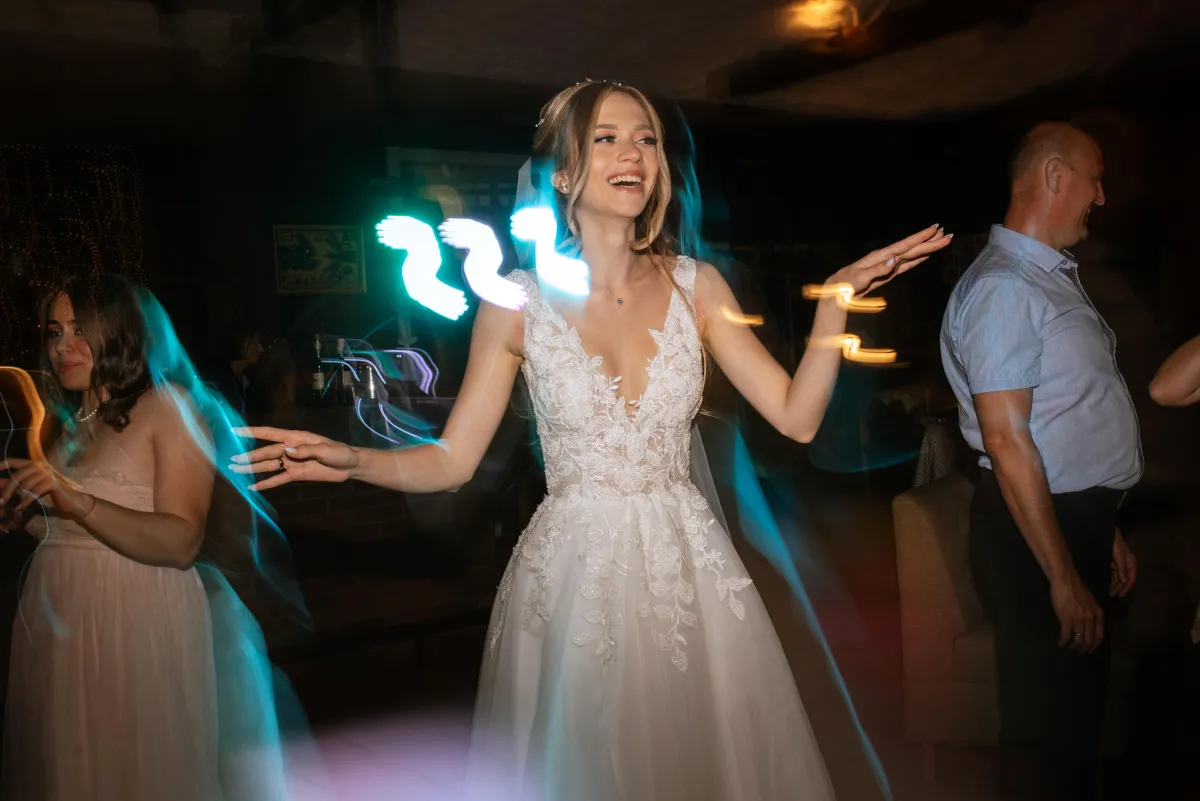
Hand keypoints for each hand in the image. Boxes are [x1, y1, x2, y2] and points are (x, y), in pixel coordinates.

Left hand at [0, 458, 94, 519]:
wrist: (69, 502)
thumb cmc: (49, 495)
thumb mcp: (29, 490)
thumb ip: (15, 487)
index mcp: (34, 465)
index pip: (14, 461)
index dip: (1, 465)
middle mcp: (40, 465)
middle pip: (17, 475)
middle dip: (8, 489)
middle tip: (1, 501)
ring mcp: (47, 473)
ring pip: (25, 484)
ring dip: (18, 497)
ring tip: (17, 506)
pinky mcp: (52, 482)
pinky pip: (34, 491)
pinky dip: (27, 500)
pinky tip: (24, 506)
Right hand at [230, 427, 358, 490]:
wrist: (349, 466)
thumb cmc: (340, 453)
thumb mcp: (326, 451)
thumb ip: (307, 451)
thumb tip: (287, 451)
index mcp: (296, 438)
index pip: (270, 434)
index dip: (253, 432)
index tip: (235, 431)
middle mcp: (290, 449)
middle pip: (265, 453)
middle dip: (248, 456)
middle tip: (230, 460)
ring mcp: (291, 462)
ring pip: (267, 465)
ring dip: (252, 468)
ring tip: (235, 470)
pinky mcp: (295, 474)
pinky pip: (277, 479)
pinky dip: (265, 483)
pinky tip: (252, 487)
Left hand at [827, 224, 951, 296]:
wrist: (836, 290)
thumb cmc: (845, 285)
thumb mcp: (859, 279)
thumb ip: (877, 270)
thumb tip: (895, 260)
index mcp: (880, 257)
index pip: (904, 246)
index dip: (921, 238)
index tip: (935, 229)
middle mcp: (886, 258)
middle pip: (912, 248)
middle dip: (930, 241)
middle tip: (948, 234)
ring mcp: (888, 265)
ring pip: (912, 255)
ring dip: (926, 248)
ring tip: (941, 240)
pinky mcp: (888, 274)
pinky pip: (906, 265)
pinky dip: (917, 260)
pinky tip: (925, 256)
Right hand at [1050, 571, 1103, 653]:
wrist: (1066, 581)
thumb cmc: (1077, 588)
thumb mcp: (1091, 602)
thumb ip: (1092, 614)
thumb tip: (1089, 626)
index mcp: (1098, 614)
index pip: (1099, 636)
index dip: (1094, 646)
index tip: (1089, 650)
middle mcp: (1090, 619)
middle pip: (1089, 641)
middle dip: (1083, 649)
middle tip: (1078, 653)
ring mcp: (1078, 620)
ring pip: (1078, 640)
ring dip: (1073, 648)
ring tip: (1069, 649)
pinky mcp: (1066, 619)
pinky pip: (1066, 636)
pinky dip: (1063, 642)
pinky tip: (1060, 644)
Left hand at [1111, 527, 1136, 597]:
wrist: (1104, 530)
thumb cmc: (1114, 541)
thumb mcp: (1119, 555)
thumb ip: (1121, 568)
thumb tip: (1125, 581)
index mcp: (1131, 562)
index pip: (1131, 578)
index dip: (1126, 587)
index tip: (1119, 595)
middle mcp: (1126, 563)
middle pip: (1124, 578)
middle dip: (1118, 587)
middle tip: (1110, 595)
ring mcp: (1118, 562)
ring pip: (1117, 576)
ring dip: (1113, 584)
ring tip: (1106, 591)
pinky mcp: (1111, 560)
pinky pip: (1112, 572)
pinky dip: (1109, 578)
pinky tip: (1104, 583)